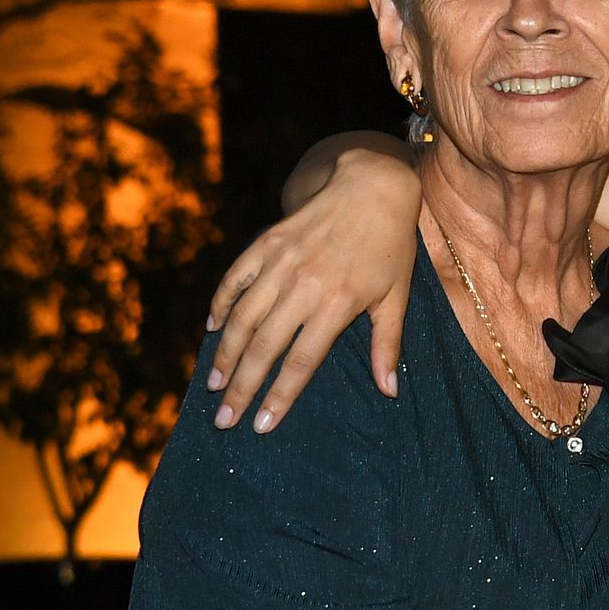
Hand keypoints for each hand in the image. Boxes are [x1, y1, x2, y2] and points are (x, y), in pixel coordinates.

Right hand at [206, 144, 421, 431]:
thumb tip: (390, 391)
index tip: (261, 426)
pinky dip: (221, 303)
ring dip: (225, 353)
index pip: (300, 361)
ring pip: (243, 316)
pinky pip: (235, 278)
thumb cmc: (390, 245)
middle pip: (265, 346)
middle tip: (224, 419)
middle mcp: (304, 284)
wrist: (371, 184)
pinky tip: (212, 329)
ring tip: (214, 384)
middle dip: (242, 387)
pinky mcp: (266, 242)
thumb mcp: (396, 295)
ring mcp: (281, 261)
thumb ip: (387, 344)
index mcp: (338, 302)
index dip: (279, 396)